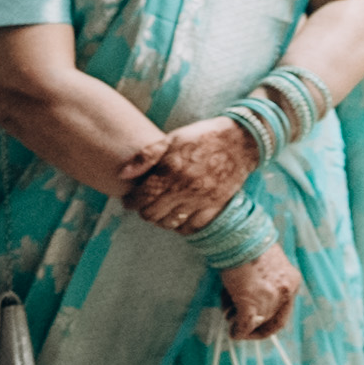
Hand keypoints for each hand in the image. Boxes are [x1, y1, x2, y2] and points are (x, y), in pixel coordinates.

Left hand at [121, 116, 258, 233]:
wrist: (240, 141)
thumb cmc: (202, 137)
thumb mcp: (172, 139)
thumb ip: (146, 156)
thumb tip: (123, 174)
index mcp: (171, 169)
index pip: (141, 197)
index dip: (131, 201)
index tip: (130, 199)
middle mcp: (185, 187)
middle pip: (152, 214)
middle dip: (144, 211)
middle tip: (145, 205)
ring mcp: (201, 199)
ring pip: (170, 223)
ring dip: (161, 220)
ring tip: (161, 211)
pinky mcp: (216, 206)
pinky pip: (192, 227)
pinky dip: (182, 226)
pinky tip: (179, 217)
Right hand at [214, 246, 300, 344]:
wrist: (236, 235)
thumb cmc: (246, 244)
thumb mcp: (265, 264)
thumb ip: (265, 282)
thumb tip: (249, 301)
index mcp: (291, 280)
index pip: (285, 309)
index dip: (269, 319)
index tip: (256, 322)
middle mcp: (285, 291)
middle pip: (272, 318)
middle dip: (254, 323)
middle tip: (240, 323)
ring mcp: (269, 298)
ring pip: (257, 322)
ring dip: (242, 323)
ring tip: (229, 314)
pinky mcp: (251, 303)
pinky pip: (245, 325)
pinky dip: (238, 331)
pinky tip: (233, 332)